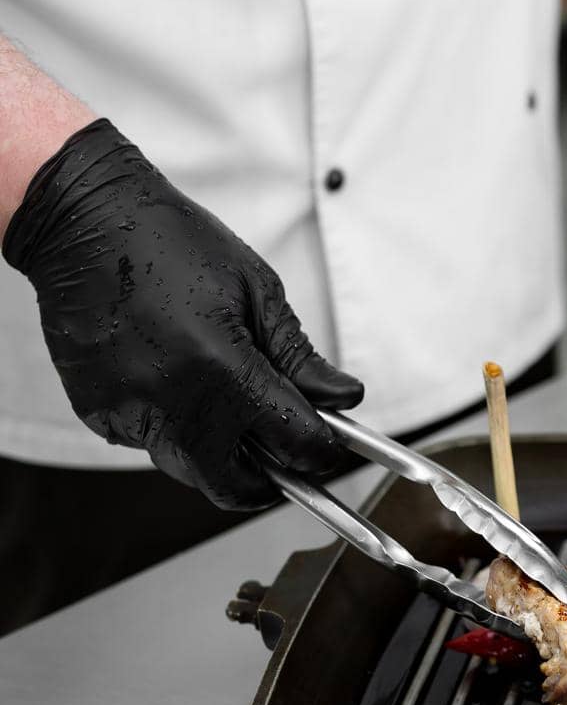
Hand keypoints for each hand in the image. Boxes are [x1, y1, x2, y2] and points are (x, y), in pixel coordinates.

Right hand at [2, 120, 362, 508]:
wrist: (85, 222)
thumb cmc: (172, 242)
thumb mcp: (257, 290)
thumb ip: (299, 356)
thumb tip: (343, 397)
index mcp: (218, 365)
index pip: (288, 439)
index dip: (319, 450)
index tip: (328, 447)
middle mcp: (169, 399)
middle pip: (232, 483)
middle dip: (268, 480)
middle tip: (287, 458)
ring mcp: (126, 410)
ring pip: (188, 468)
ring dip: (220, 454)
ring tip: (231, 407)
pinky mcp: (96, 412)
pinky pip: (149, 443)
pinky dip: (176, 429)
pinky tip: (180, 384)